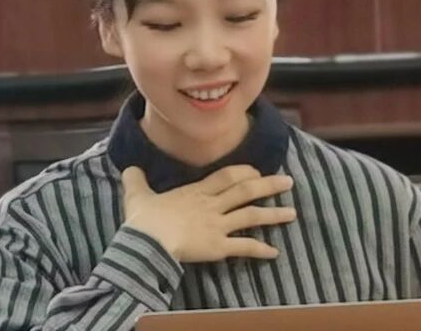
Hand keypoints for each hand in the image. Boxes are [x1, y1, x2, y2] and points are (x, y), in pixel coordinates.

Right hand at [122, 164, 295, 262]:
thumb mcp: (137, 194)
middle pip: (246, 191)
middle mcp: (212, 205)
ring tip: (293, 213)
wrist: (147, 242)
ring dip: (273, 214)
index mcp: (197, 191)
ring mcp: (218, 225)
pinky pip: (243, 247)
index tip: (257, 171)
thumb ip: (136, 179)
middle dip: (269, 186)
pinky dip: (260, 250)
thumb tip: (128, 168)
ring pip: (251, 216)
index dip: (245, 172)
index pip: (227, 176)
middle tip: (288, 182)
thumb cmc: (144, 217)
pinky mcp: (218, 247)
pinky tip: (275, 252)